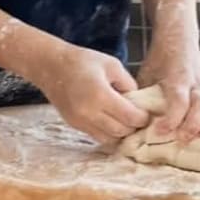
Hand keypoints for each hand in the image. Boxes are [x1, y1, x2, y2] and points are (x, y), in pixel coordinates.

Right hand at [34, 42, 151, 143]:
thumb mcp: (111, 65)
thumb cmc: (82, 61)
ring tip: (126, 121)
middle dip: (134, 126)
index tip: (148, 113)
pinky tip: (112, 122)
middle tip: (140, 118)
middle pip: (121, 131)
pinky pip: (97, 136)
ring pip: (110, 139)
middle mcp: (89, 112)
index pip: (130, 117)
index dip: (143, 118)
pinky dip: (108, 133)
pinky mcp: (74, 125)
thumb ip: (128, 84)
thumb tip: (139, 103)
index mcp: (100, 94)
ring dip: (121, 133)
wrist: (51, 66)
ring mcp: (80, 121)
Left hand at [137, 45, 199, 139]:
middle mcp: (195, 83)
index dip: (171, 118)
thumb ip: (141, 96)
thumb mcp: (146, 74)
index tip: (160, 131)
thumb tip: (132, 121)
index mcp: (176, 79)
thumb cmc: (159, 60)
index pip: (178, 100)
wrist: (178, 38)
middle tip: (182, 139)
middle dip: (193, 124)